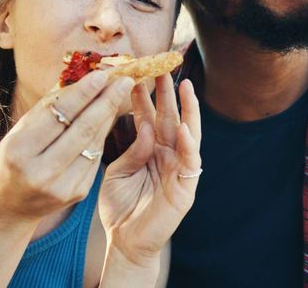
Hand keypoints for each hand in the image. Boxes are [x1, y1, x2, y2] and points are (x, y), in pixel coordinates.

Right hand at [0, 71, 135, 222]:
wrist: (8, 206)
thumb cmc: (11, 159)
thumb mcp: (18, 132)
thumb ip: (47, 108)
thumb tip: (79, 79)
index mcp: (19, 151)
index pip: (58, 115)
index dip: (83, 93)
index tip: (101, 74)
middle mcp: (41, 172)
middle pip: (82, 129)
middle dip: (106, 101)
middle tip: (124, 79)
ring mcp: (62, 186)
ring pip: (94, 142)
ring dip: (109, 115)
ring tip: (120, 92)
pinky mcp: (78, 193)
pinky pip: (96, 156)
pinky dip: (102, 134)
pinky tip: (108, 116)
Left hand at [99, 76, 201, 265]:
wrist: (125, 241)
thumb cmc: (120, 207)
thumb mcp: (117, 171)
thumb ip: (131, 149)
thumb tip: (144, 124)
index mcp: (149, 148)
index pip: (149, 115)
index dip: (144, 95)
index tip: (137, 71)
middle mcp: (166, 153)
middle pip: (169, 116)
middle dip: (167, 92)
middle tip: (161, 66)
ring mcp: (178, 168)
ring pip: (187, 132)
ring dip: (187, 109)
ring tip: (184, 86)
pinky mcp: (186, 185)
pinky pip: (190, 160)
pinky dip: (188, 142)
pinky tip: (183, 126)